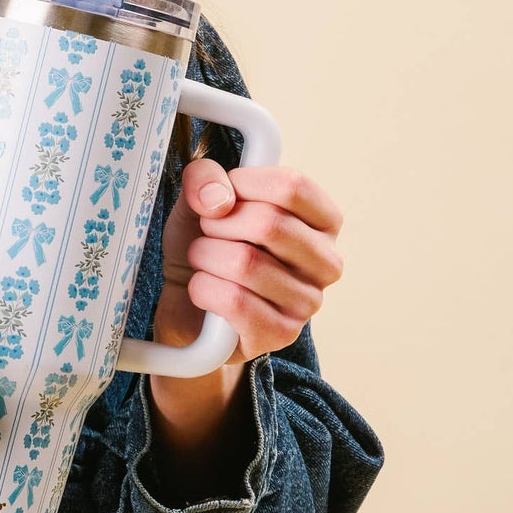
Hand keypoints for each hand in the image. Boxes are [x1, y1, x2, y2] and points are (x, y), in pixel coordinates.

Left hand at [155, 159, 344, 363]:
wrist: (186, 303)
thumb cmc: (207, 245)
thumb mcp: (199, 200)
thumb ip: (205, 178)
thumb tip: (217, 199)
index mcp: (321, 222)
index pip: (292, 186)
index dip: (243, 183)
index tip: (220, 197)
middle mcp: (327, 262)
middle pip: (270, 224)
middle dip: (217, 225)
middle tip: (206, 234)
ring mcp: (308, 302)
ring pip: (246, 263)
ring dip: (205, 257)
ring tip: (203, 263)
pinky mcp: (281, 334)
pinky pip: (233, 300)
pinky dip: (202, 289)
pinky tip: (203, 291)